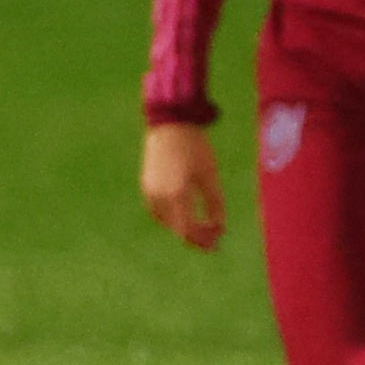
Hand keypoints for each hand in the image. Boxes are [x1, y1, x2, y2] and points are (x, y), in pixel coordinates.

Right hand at [142, 122, 225, 251]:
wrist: (170, 124)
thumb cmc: (195, 147)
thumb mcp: (210, 176)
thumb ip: (215, 204)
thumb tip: (219, 226)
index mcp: (176, 195)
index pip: (188, 229)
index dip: (204, 239)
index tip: (219, 240)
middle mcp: (158, 197)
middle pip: (177, 229)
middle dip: (196, 236)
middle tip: (214, 239)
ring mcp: (149, 192)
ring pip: (166, 222)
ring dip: (183, 228)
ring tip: (201, 228)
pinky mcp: (145, 186)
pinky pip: (158, 211)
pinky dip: (172, 218)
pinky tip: (185, 215)